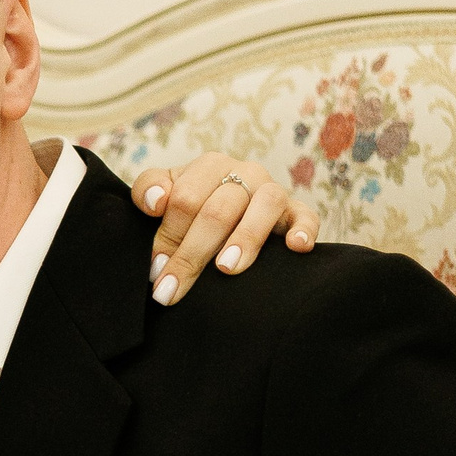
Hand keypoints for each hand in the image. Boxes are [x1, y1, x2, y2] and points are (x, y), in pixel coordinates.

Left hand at [131, 152, 318, 304]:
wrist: (226, 210)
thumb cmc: (191, 206)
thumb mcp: (165, 192)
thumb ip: (149, 188)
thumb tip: (156, 202)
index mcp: (210, 166)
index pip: (185, 199)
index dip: (168, 236)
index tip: (155, 270)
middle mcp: (245, 173)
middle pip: (218, 210)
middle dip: (192, 254)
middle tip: (173, 289)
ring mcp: (273, 192)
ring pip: (263, 207)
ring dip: (245, 239)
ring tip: (225, 269)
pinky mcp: (297, 212)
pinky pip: (306, 217)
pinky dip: (303, 230)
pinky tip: (295, 247)